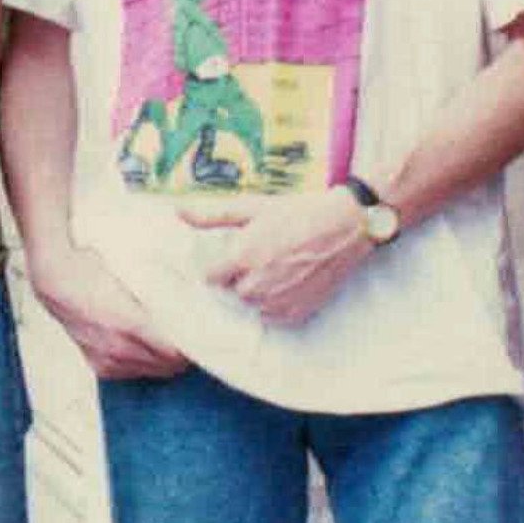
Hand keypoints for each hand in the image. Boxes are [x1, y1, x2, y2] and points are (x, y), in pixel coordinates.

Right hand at [29, 245, 188, 379]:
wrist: (56, 278)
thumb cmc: (92, 268)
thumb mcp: (131, 272)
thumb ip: (160, 289)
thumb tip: (189, 295)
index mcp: (130, 323)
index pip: (175, 350)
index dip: (192, 342)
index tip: (202, 332)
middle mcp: (119, 347)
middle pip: (168, 365)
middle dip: (182, 353)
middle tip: (189, 336)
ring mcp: (108, 359)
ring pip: (153, 371)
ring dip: (165, 360)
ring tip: (170, 341)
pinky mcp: (100, 366)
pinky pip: (133, 373)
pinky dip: (144, 364)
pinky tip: (145, 348)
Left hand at [183, 190, 371, 327]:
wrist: (346, 226)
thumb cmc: (297, 212)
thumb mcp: (253, 207)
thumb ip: (212, 215)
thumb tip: (177, 211)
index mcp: (242, 256)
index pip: (208, 275)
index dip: (217, 264)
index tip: (229, 255)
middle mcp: (257, 283)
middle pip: (230, 290)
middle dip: (239, 275)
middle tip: (261, 256)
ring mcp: (278, 301)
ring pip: (252, 303)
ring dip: (258, 289)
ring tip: (278, 266)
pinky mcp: (298, 312)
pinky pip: (273, 315)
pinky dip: (277, 302)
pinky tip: (290, 281)